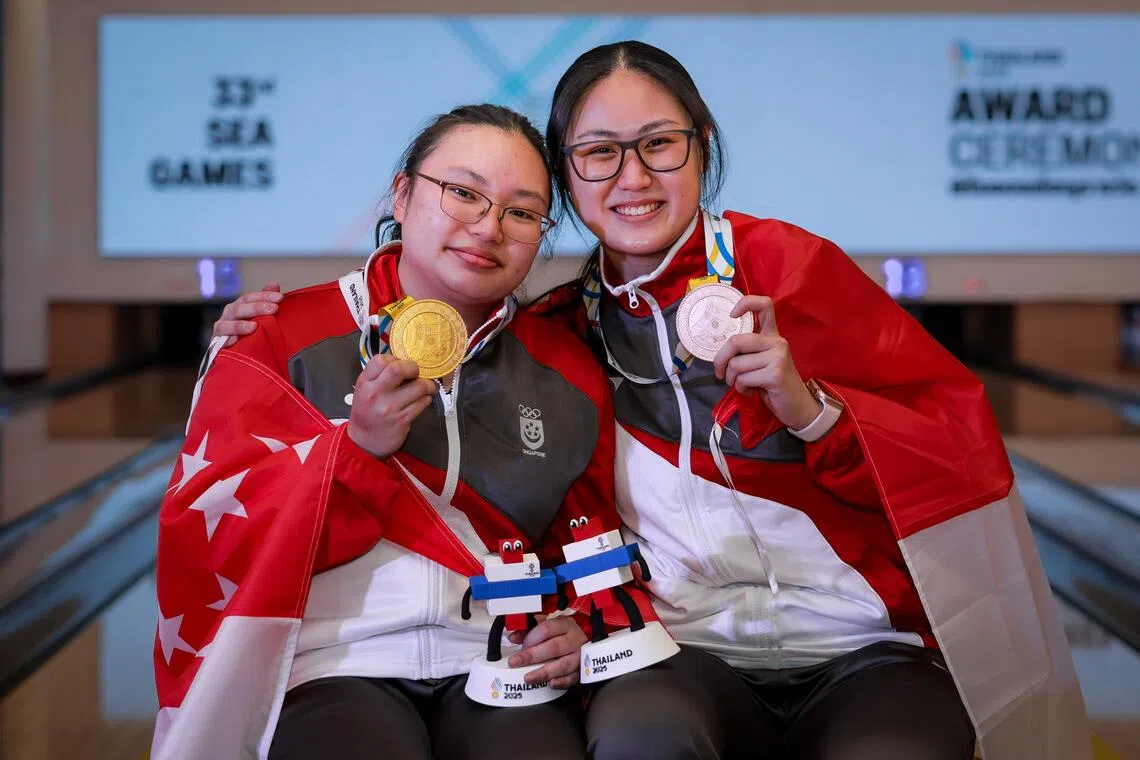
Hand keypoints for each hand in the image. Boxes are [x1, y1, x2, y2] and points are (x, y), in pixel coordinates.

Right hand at [212, 282, 282, 346]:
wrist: (232, 355)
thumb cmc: (247, 331)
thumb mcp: (257, 315)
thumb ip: (264, 300)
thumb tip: (274, 284)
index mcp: (238, 307)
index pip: (249, 298)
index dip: (264, 296)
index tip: (280, 297)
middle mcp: (228, 316)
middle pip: (239, 308)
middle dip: (256, 308)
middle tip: (274, 308)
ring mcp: (221, 331)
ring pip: (226, 325)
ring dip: (239, 325)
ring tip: (254, 327)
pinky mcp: (216, 346)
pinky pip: (219, 343)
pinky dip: (227, 341)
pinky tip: (235, 341)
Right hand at [347, 355, 436, 457]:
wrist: (364, 442)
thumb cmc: (367, 413)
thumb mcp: (365, 390)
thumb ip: (380, 376)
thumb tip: (405, 363)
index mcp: (365, 383)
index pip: (381, 360)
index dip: (396, 358)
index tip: (401, 365)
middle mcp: (376, 393)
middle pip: (399, 369)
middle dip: (414, 368)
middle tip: (417, 373)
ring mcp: (390, 408)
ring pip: (418, 387)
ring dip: (427, 385)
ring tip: (426, 387)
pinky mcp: (402, 420)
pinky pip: (422, 403)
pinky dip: (426, 399)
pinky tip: (422, 400)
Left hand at [506, 616, 587, 688]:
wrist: (589, 640)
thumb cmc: (565, 633)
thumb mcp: (550, 625)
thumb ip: (530, 630)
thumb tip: (513, 636)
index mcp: (565, 625)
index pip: (547, 629)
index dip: (531, 638)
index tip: (520, 646)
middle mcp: (574, 640)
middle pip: (553, 647)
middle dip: (532, 656)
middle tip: (515, 662)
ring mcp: (580, 656)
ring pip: (563, 665)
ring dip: (544, 672)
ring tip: (528, 678)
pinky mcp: (582, 670)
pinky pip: (573, 678)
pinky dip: (561, 682)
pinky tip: (550, 684)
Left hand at [711, 295, 820, 430]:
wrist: (796, 405)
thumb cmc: (773, 384)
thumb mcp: (761, 362)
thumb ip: (746, 352)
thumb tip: (720, 353)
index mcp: (772, 335)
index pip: (764, 305)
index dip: (745, 303)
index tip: (731, 315)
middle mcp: (777, 342)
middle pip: (736, 341)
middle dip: (720, 360)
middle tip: (720, 373)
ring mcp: (778, 356)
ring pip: (736, 364)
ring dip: (732, 380)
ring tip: (743, 385)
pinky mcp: (775, 373)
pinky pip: (743, 379)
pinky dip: (741, 388)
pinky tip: (752, 391)